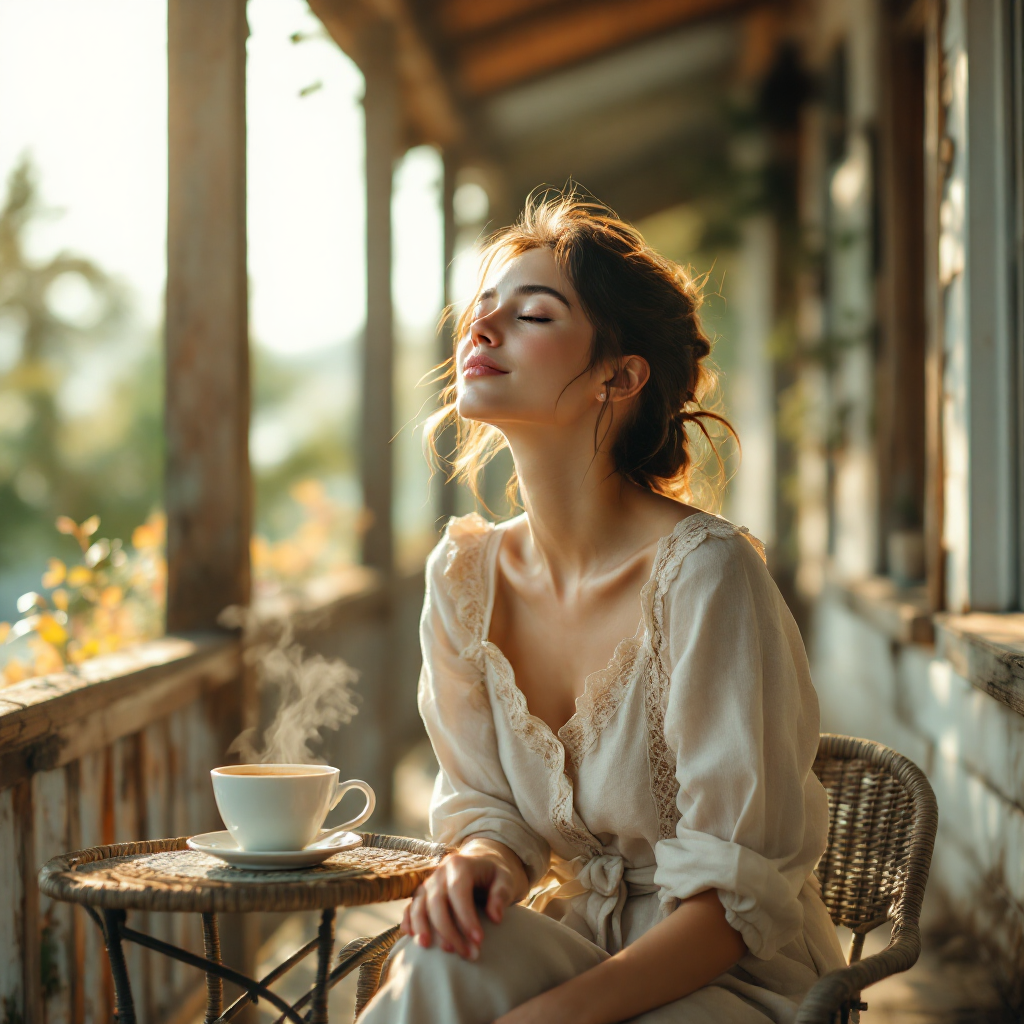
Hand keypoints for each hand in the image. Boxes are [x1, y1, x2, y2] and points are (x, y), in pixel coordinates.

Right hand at [400, 840, 526, 959]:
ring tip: (433, 949)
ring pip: (419, 905)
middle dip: (449, 931)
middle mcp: (440, 871)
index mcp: (460, 864)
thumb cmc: (494, 874)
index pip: (458, 891)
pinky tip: (412, 937)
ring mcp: (429, 882)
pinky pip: (410, 907)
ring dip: (424, 928)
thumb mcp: (505, 879)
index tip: (479, 940)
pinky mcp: (422, 894)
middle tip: (467, 954)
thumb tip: (495, 918)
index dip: (466, 917)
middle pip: (436, 902)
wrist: (481, 862)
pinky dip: (409, 921)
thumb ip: (501, 895)